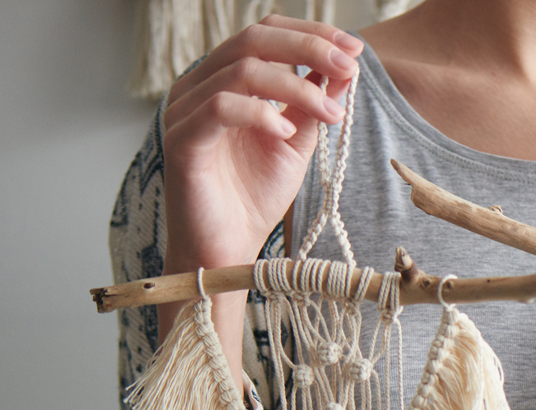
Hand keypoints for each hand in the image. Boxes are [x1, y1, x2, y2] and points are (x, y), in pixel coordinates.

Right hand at [159, 15, 361, 374]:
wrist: (227, 250)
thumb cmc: (254, 198)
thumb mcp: (295, 142)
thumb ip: (313, 103)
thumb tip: (345, 67)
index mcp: (224, 79)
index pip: (265, 33)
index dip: (311, 33)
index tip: (354, 49)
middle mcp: (200, 85)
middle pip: (253, 39)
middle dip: (309, 47)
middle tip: (349, 65)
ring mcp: (185, 110)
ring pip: (241, 70)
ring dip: (296, 86)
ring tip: (329, 113)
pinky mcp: (181, 140)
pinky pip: (219, 107)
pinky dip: (259, 113)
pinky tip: (285, 132)